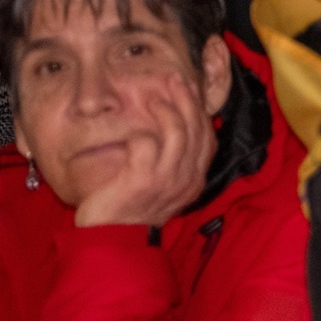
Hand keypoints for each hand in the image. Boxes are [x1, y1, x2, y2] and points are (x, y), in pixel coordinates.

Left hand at [71, 74, 214, 228]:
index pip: (208, 138)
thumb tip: (175, 130)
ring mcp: (165, 179)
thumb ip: (173, 163)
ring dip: (166, 109)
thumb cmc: (133, 210)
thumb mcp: (163, 187)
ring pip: (176, 132)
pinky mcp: (141, 179)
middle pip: (196, 128)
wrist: (112, 241)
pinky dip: (139, 134)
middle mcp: (186, 179)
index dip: (200, 110)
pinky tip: (131, 133)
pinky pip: (145, 144)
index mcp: (195, 180)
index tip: (190, 89)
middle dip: (186, 99)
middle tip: (174, 79)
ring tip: (154, 98)